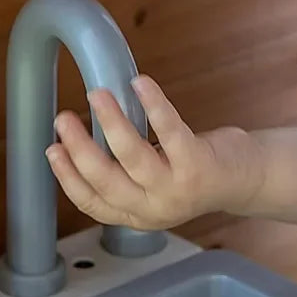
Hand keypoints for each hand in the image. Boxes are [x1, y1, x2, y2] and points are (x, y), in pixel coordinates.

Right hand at [45, 75, 263, 230]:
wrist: (245, 179)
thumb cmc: (193, 171)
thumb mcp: (153, 182)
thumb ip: (123, 171)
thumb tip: (84, 133)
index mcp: (136, 214)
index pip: (92, 202)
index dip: (67, 176)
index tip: (51, 148)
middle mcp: (153, 208)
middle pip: (105, 180)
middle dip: (79, 148)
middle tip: (64, 118)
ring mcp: (176, 189)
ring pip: (132, 155)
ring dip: (111, 122)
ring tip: (97, 94)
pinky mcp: (197, 164)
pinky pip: (169, 130)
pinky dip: (153, 104)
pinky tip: (140, 83)